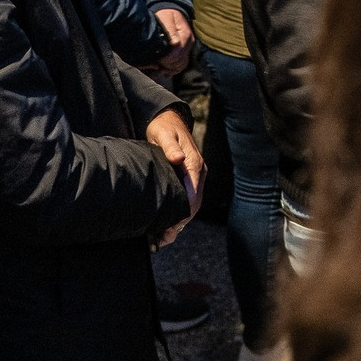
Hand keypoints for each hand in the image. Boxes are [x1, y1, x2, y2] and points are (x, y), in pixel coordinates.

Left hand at [145, 108, 203, 245]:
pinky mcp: (188, 180)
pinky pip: (186, 200)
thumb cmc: (164, 128)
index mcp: (195, 165)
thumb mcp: (164, 135)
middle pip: (194, 204)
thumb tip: (178, 158)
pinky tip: (166, 226)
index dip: (184, 212)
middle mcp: (198, 173)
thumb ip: (170, 147)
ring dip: (179, 222)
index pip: (193, 195)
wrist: (168, 120)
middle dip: (180, 223)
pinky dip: (178, 214)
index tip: (172, 226)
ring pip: (191, 205)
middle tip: (164, 239)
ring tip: (162, 239)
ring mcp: (195, 177)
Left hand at [150, 8, 193, 74]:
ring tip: (157, 71)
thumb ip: (170, 31)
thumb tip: (174, 44)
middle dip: (166, 66)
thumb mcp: (166, 18)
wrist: (170, 9)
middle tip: (154, 69)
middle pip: (179, 61)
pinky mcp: (184, 50)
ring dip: (169, 69)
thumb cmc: (165, 14)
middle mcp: (188, 43)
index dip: (166, 60)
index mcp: (184, 35)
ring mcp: (187, 47)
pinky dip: (172, 69)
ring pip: (181, 65)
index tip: (156, 61)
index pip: (177, 54)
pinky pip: (181, 64)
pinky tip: (164, 70)